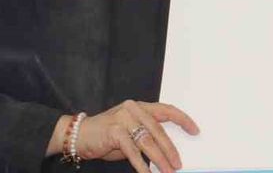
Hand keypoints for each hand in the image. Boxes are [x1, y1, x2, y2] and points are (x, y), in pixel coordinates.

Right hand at [48, 100, 198, 172]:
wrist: (77, 135)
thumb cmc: (106, 136)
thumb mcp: (129, 132)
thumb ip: (146, 136)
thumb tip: (168, 150)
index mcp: (140, 106)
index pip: (167, 110)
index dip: (183, 120)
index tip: (195, 131)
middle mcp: (133, 109)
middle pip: (158, 130)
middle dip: (170, 149)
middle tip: (178, 163)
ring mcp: (123, 118)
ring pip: (147, 141)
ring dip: (159, 159)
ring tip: (167, 171)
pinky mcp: (114, 131)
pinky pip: (132, 150)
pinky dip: (140, 164)